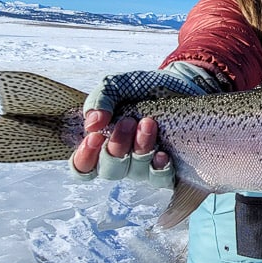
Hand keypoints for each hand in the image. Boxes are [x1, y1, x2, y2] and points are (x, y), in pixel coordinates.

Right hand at [69, 63, 222, 182]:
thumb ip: (100, 101)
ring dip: (140, 148)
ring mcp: (144, 166)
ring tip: (148, 123)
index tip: (95, 137)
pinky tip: (163, 153)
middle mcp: (121, 159)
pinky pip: (160, 179)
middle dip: (117, 146)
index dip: (84, 157)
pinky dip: (160, 168)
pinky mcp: (167, 167)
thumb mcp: (116, 86)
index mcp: (102, 143)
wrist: (179, 83)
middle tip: (128, 121)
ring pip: (135, 172)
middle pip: (109, 170)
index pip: (82, 166)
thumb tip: (91, 124)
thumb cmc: (142, 88)